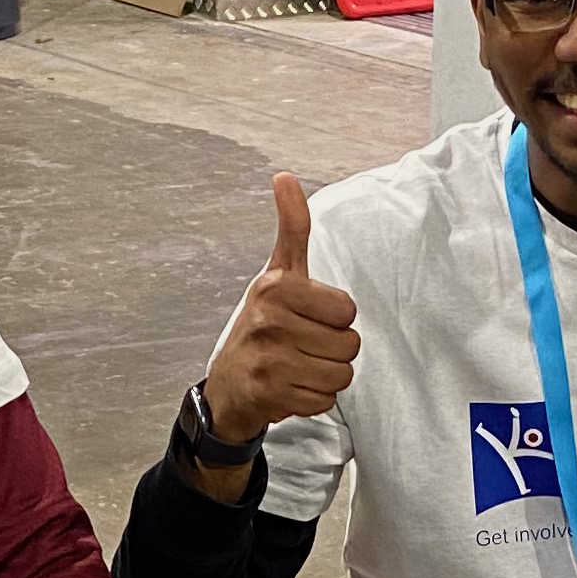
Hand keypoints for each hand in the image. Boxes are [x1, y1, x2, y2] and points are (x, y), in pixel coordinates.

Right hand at [201, 173, 358, 455]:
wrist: (227, 385)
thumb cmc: (260, 326)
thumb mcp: (275, 274)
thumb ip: (291, 228)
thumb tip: (284, 176)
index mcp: (276, 286)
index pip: (347, 310)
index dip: (335, 318)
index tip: (309, 318)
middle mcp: (268, 320)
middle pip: (349, 344)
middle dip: (333, 350)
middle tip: (304, 347)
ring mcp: (267, 359)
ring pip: (341, 374)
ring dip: (326, 376)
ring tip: (299, 367)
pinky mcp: (269, 394)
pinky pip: (325, 401)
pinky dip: (314, 399)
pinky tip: (292, 387)